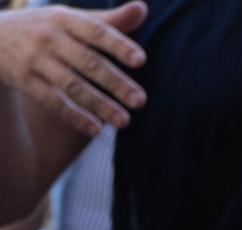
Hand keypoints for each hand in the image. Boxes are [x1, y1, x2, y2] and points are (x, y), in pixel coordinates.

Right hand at [0, 3, 146, 137]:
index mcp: (64, 19)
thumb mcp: (71, 19)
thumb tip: (142, 9)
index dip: (117, 45)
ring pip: (71, 85)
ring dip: (99, 105)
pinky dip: (74, 116)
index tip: (140, 61)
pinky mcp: (22, 79)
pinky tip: (96, 129)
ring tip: (124, 121)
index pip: (95, 31)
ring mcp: (33, 58)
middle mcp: (48, 37)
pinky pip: (51, 100)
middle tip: (140, 101)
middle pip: (87, 61)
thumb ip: (108, 21)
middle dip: (115, 82)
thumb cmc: (46, 28)